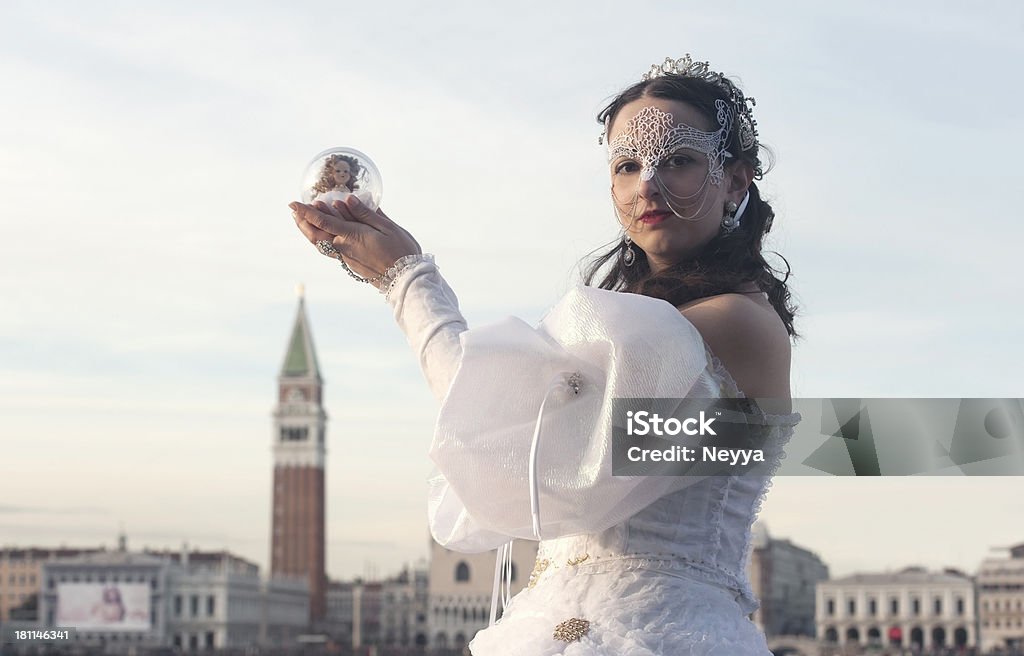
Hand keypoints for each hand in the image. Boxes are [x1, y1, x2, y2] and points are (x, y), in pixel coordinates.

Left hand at [290, 195, 420, 280]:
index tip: (292, 203)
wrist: (405, 281)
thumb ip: (365, 213)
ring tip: (305, 220)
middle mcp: (344, 248)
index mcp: (352, 236)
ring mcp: (346, 258)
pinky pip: (331, 249)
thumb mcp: (387, 227)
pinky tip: (327, 233)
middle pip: (315, 235)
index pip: (322, 222)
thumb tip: (347, 200)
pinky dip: (324, 238)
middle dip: (302, 222)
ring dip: (310, 231)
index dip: (306, 212)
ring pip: (321, 244)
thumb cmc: (401, 252)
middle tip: (294, 211)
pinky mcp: (351, 265)